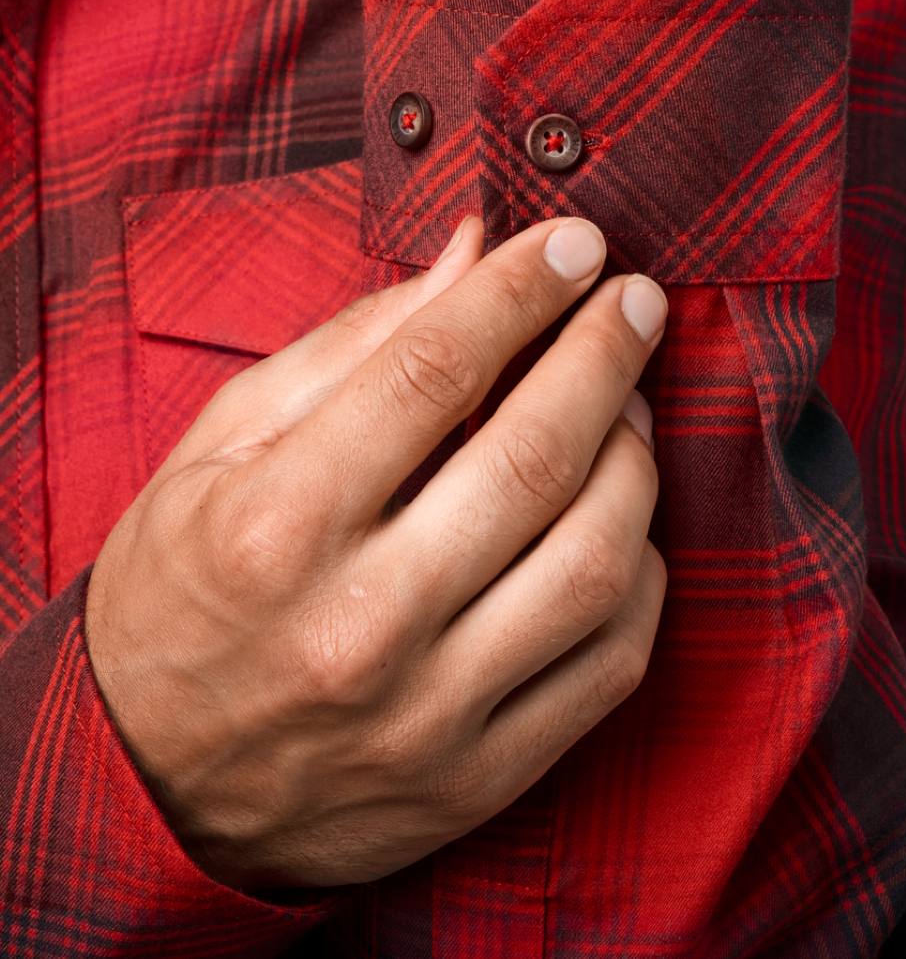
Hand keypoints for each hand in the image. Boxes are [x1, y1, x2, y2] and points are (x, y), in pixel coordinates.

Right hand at [85, 215, 667, 890]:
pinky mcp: (477, 777)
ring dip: (637, 461)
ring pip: (595, 563)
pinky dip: (641, 573)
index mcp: (277, 523)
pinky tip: (623, 521)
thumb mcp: (223, 447)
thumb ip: (352, 345)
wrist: (146, 779)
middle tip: (636, 299)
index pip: (436, 369)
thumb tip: (471, 252)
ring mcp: (428, 712)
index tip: (575, 242)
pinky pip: (609, 663)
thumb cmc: (183, 589)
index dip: (522, 288)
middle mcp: (360, 622)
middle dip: (605, 353)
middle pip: (532, 455)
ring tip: (630, 408)